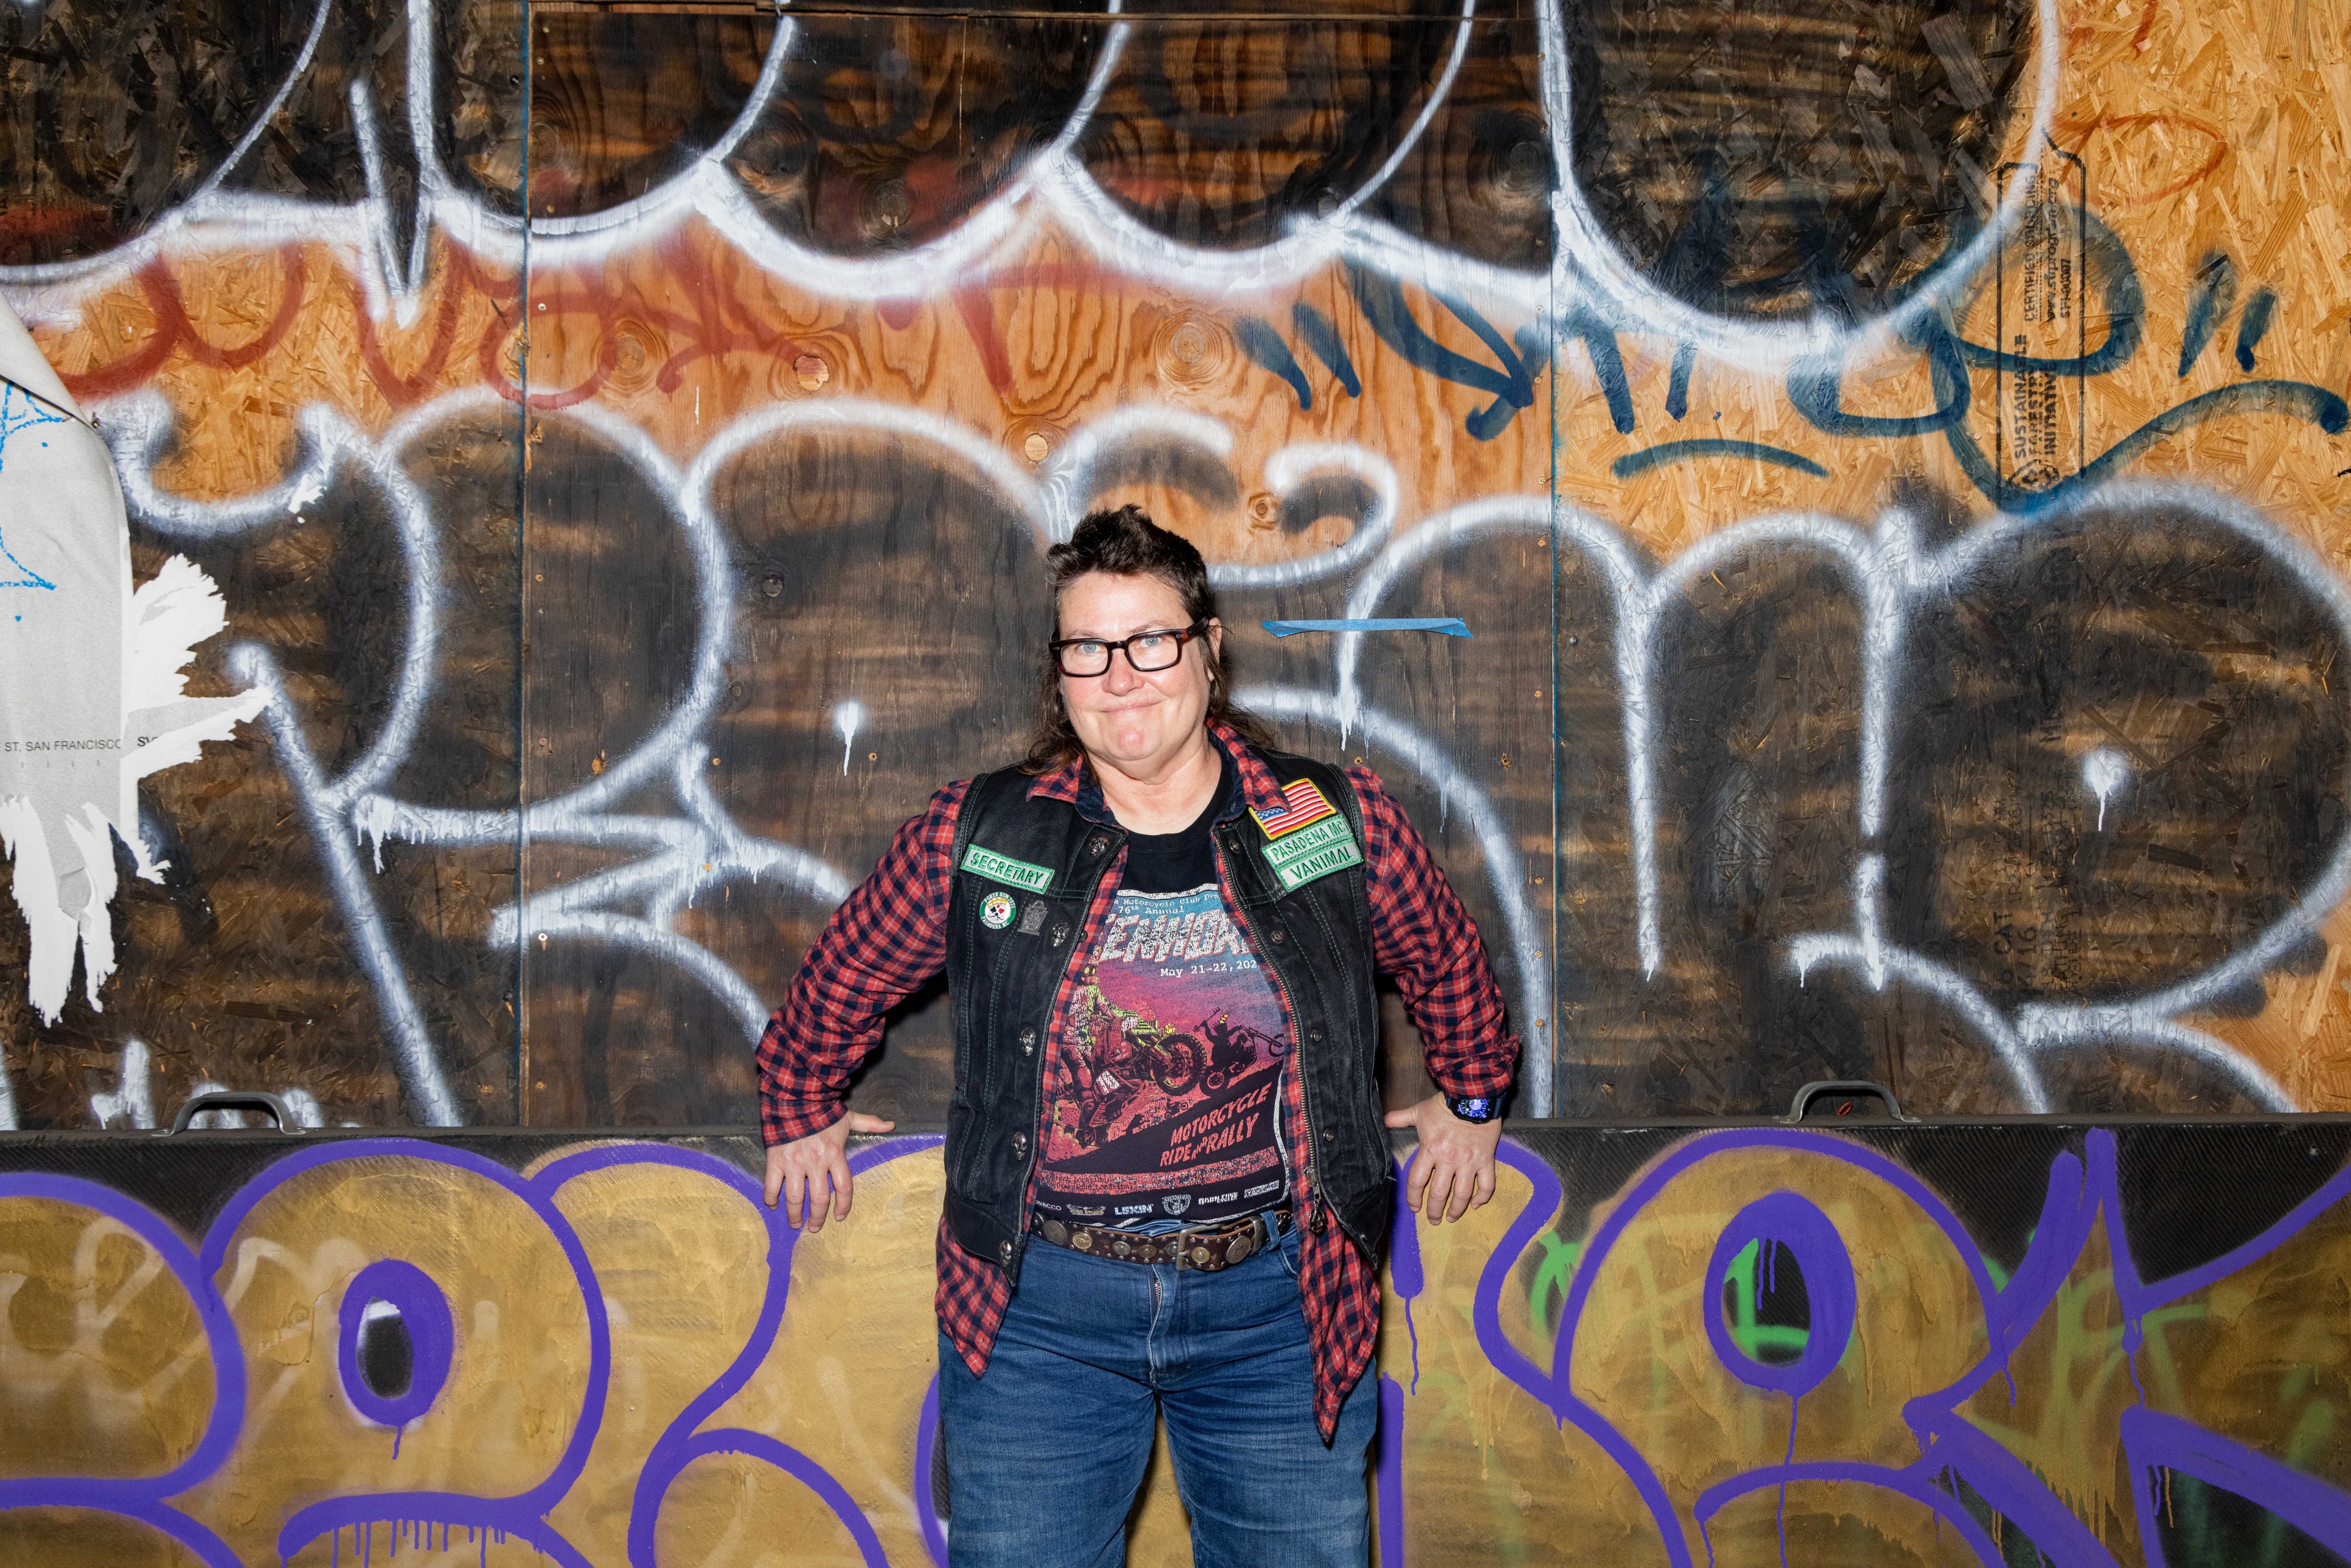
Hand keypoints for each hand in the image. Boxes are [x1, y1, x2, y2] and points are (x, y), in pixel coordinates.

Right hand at [763, 1111, 897, 1230]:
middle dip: (817, 1217)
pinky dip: (771, 1198)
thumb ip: (869, 1124)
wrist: (795, 1097)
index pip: (843, 1187)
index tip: (839, 1217)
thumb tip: (891, 1124)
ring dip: (795, 1214)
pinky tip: (773, 1206)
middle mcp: (815, 1162)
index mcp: (835, 1155)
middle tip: (814, 1228)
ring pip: (795, 1197)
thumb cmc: (823, 1110)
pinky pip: (772, 1185)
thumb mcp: (848, 1117)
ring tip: (795, 1224)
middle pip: (819, 1198)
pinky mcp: (775, 1160)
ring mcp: (794, 1163)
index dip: (843, 1205)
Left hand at [1383, 1093, 1500, 1224]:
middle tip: (1433, 1220)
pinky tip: (1476, 1204)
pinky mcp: (1486, 1160)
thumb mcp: (1419, 1111)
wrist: (1473, 1096)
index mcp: (1430, 1150)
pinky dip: (1482, 1197)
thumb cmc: (1444, 1104)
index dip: (1414, 1198)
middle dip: (1434, 1210)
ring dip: (1456, 1210)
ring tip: (1451, 1217)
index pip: (1417, 1182)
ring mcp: (1468, 1162)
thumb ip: (1399, 1118)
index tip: (1414, 1207)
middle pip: (1439, 1193)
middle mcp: (1449, 1160)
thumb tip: (1383, 1119)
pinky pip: (1486, 1184)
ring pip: (1462, 1194)